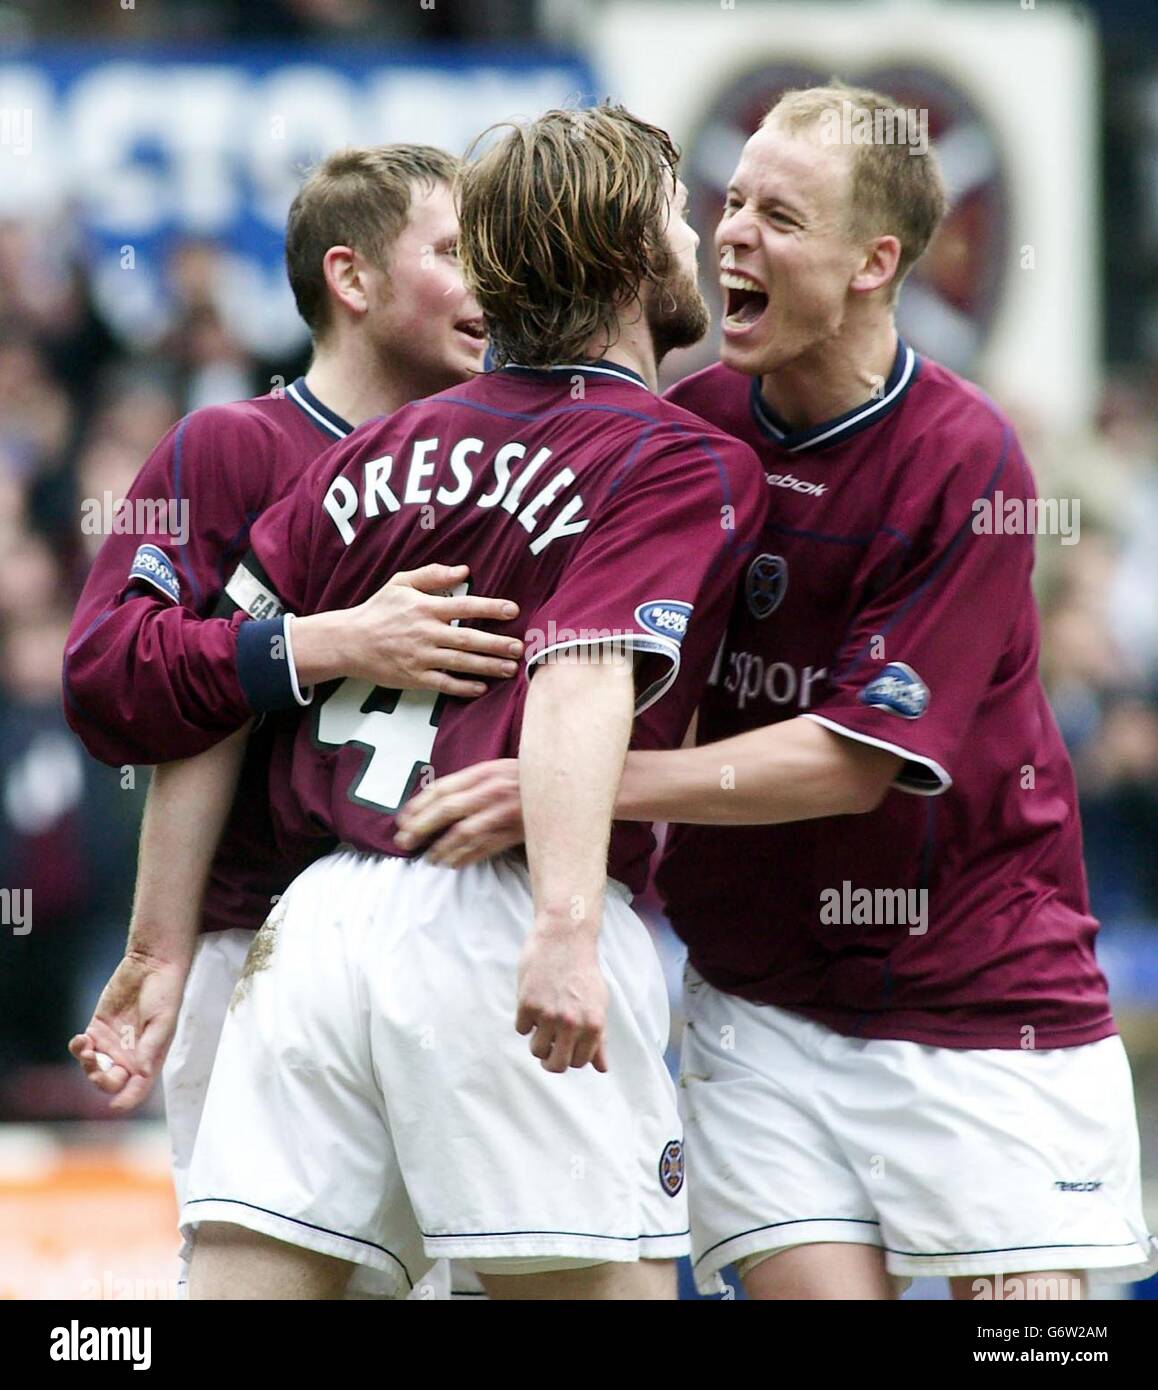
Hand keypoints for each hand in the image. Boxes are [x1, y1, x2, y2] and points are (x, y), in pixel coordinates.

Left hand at [67, 951, 188, 1110]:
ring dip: (86, 1065)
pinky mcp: (98, 1029)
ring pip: (94, 1068)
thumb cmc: (165, 992)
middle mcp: (130, 1055)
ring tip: (85, 1048)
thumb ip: (151, 1048)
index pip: (137, 1088)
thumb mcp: (163, 1021)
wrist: (151, 964)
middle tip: (96, 1068)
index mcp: (150, 1058)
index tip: (116, 1106)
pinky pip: (84, 1048)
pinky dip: (78, 1049)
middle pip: (111, 1082)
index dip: (127, 1100)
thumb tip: (141, 1074)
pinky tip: (80, 1040)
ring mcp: (112, 1043)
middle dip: (101, 1080)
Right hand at [294, 563, 522, 697]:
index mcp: (425, 607)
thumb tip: (464, 570)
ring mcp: (420, 657)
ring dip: (487, 666)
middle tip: (520, 647)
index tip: (513, 610)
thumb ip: (432, 575)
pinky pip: (443, 684)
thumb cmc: (378, 610)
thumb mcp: (401, 583)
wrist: (348, 641)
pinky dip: (463, 687)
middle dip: (496, 643)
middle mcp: (425, 632)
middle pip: (468, 638)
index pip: (465, 606)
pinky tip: (481, 688)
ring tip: (510, 668)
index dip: (490, 607)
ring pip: (460, 662)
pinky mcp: (414, 677)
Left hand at [395, 758, 522, 863]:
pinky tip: (453, 863)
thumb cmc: (532, 779)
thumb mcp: (501, 770)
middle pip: (446, 810)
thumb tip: (442, 799)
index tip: (402, 820)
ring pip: (463, 833)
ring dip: (442, 848)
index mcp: (484, 772)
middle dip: (420, 827)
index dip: (418, 805)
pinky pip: (484, 848)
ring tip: (430, 858)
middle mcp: (491, 790)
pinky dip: (466, 857)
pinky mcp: (515, 832)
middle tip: (404, 842)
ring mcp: (503, 812)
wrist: (571, 787)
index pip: (442, 788)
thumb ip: (475, 782)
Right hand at [516, 927, 608, 1073]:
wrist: (564, 938)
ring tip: (541, 1021)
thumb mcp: (598, 1004)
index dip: (570, 1057)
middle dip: (550, 1060)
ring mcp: (548, 1014)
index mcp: (593, 1024)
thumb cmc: (583, 972)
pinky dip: (525, 1020)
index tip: (565, 1048)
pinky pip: (521, 1028)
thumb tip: (602, 1069)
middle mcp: (572, 1023)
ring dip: (536, 1040)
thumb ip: (598, 1039)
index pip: (578, 1063)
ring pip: (536, 1050)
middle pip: (556, 1065)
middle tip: (548, 1048)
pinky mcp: (527, 1004)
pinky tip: (533, 1001)